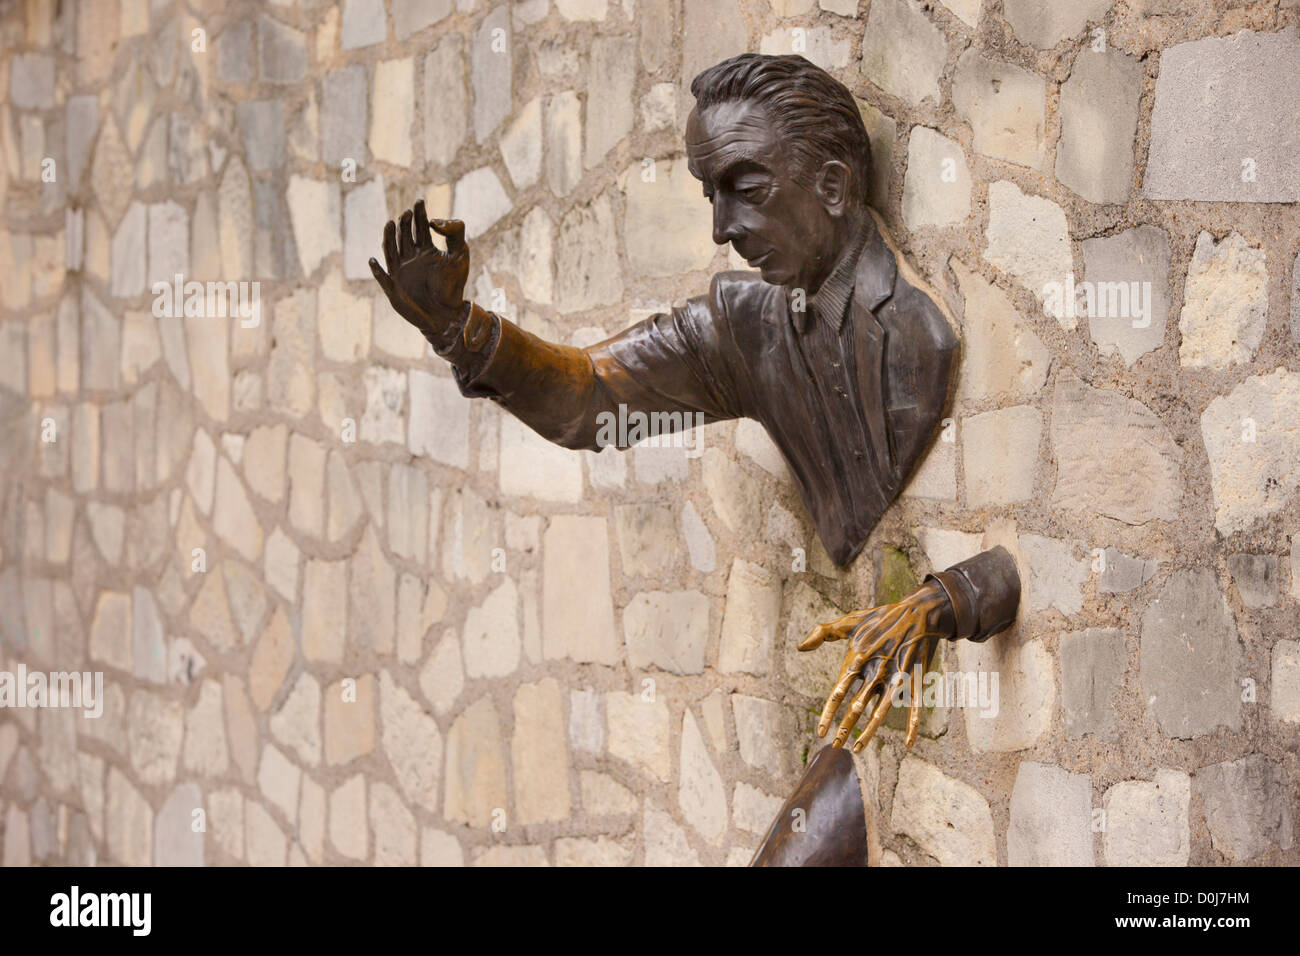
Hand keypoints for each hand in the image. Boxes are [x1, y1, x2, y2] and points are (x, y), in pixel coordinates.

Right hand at [368, 201, 469, 338]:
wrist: (448, 314)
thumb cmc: (454, 286)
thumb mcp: (460, 255)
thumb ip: (454, 233)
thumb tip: (435, 221)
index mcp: (425, 250)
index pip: (419, 227)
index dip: (419, 214)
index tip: (420, 201)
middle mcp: (410, 258)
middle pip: (403, 235)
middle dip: (404, 223)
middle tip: (407, 212)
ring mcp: (400, 272)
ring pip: (391, 251)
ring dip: (389, 238)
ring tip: (391, 224)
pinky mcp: (394, 289)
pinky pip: (383, 278)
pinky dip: (377, 271)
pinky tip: (373, 261)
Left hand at [797, 582, 952, 752]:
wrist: (919, 611)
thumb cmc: (880, 617)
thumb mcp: (850, 620)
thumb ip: (823, 632)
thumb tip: (800, 647)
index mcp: (858, 658)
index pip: (839, 691)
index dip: (829, 713)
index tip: (820, 731)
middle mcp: (876, 671)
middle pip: (857, 706)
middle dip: (846, 728)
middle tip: (835, 746)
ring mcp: (897, 676)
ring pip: (881, 711)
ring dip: (869, 731)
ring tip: (858, 748)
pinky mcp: (915, 679)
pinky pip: (914, 707)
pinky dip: (912, 726)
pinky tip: (909, 743)